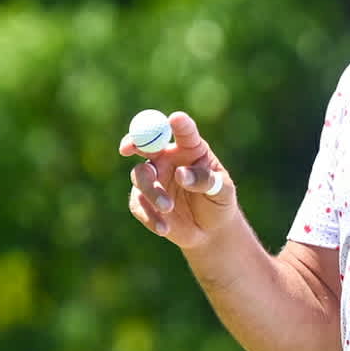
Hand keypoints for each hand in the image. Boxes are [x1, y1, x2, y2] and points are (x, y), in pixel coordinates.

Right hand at [121, 111, 233, 248]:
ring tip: (168, 207)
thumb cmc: (219, 202)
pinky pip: (138, 203)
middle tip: (127, 148)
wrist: (211, 231)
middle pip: (145, 143)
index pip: (183, 131)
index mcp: (190, 148)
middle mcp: (167, 158)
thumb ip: (205, 180)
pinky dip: (150, 215)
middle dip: (134, 141)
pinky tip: (164, 228)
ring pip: (140, 175)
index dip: (178, 123)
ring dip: (152, 191)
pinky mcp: (144, 200)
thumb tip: (181, 174)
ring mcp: (154, 178)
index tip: (175, 119)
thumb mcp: (223, 191)